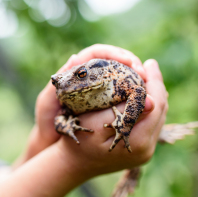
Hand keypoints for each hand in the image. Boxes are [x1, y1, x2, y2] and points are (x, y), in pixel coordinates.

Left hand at [28, 45, 148, 160]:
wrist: (51, 143)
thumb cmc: (47, 123)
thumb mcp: (47, 103)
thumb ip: (56, 85)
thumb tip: (75, 58)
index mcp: (75, 71)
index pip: (99, 53)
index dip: (116, 54)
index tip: (130, 62)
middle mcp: (91, 78)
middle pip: (117, 61)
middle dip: (133, 65)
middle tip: (145, 75)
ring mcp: (102, 91)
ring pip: (125, 78)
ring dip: (139, 81)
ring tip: (150, 87)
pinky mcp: (110, 105)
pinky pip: (126, 96)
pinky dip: (137, 97)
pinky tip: (146, 102)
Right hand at [54, 58, 167, 180]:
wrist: (73, 164)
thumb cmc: (79, 138)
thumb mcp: (95, 120)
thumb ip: (122, 109)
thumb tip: (151, 99)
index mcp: (137, 140)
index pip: (156, 104)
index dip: (155, 81)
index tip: (150, 63)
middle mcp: (147, 149)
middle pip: (162, 110)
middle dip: (156, 86)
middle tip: (150, 66)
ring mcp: (146, 152)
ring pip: (159, 117)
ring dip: (154, 97)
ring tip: (147, 78)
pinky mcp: (143, 152)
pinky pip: (152, 124)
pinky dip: (149, 109)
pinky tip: (141, 97)